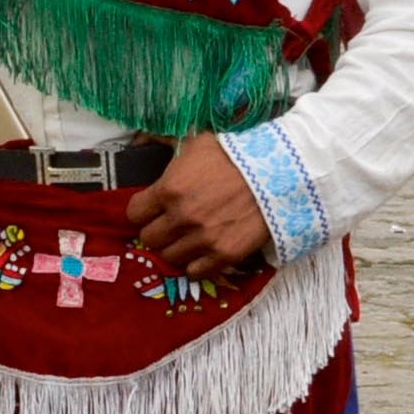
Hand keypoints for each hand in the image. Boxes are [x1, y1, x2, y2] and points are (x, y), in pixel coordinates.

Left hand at [124, 135, 272, 279]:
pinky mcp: (225, 254)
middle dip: (157, 231)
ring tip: (187, 238)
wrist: (279, 172)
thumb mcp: (195, 141)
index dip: (142, 211)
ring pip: (170, 258)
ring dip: (175, 248)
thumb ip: (163, 142)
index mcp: (168, 190)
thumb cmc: (235, 153)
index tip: (151, 210)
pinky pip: (196, 272)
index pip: (134, 214)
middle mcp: (182, 217)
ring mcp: (203, 238)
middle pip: (149, 239)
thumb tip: (138, 142)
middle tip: (169, 225)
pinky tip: (202, 252)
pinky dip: (196, 265)